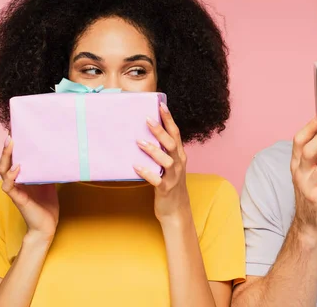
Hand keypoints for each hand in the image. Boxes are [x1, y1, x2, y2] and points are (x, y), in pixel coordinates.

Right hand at [0, 136, 58, 241]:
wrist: (47, 225)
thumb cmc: (48, 204)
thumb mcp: (50, 182)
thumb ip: (49, 169)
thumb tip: (58, 154)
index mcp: (22, 176)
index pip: (13, 159)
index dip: (13, 147)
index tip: (16, 132)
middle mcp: (16, 181)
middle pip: (5, 162)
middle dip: (7, 149)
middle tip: (11, 135)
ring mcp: (15, 189)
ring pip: (3, 171)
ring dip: (6, 158)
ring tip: (11, 145)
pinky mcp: (18, 198)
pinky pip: (9, 186)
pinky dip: (11, 176)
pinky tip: (17, 167)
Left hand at [134, 102, 189, 222]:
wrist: (176, 210)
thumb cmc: (169, 184)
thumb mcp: (169, 166)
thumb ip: (162, 151)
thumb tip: (143, 134)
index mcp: (180, 155)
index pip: (176, 133)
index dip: (169, 119)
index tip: (161, 105)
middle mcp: (179, 163)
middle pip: (172, 143)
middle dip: (160, 131)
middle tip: (147, 120)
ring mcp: (174, 177)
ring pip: (166, 160)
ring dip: (153, 150)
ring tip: (139, 142)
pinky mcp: (166, 189)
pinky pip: (157, 179)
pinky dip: (146, 172)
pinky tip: (136, 167)